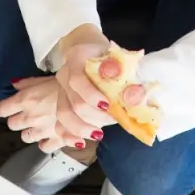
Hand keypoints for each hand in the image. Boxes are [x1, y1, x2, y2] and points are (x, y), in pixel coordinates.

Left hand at [0, 76, 76, 152]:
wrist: (91, 97)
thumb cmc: (70, 84)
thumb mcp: (47, 78)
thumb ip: (28, 83)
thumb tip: (14, 85)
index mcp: (26, 100)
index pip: (2, 110)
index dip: (3, 109)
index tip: (8, 108)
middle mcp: (31, 117)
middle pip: (12, 125)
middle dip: (17, 120)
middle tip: (28, 114)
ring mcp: (42, 131)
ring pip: (26, 137)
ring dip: (31, 131)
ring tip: (41, 124)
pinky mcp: (55, 140)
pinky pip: (43, 147)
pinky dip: (45, 143)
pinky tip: (50, 135)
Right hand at [55, 24, 115, 141]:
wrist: (88, 51)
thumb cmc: (106, 55)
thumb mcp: (118, 57)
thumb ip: (126, 74)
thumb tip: (135, 96)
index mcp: (76, 60)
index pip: (77, 81)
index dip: (91, 96)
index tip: (108, 105)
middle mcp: (64, 77)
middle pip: (73, 103)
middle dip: (94, 116)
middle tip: (113, 119)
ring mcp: (60, 93)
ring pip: (63, 116)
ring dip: (81, 129)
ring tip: (98, 135)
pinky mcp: (61, 106)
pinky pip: (59, 125)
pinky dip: (69, 137)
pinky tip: (81, 143)